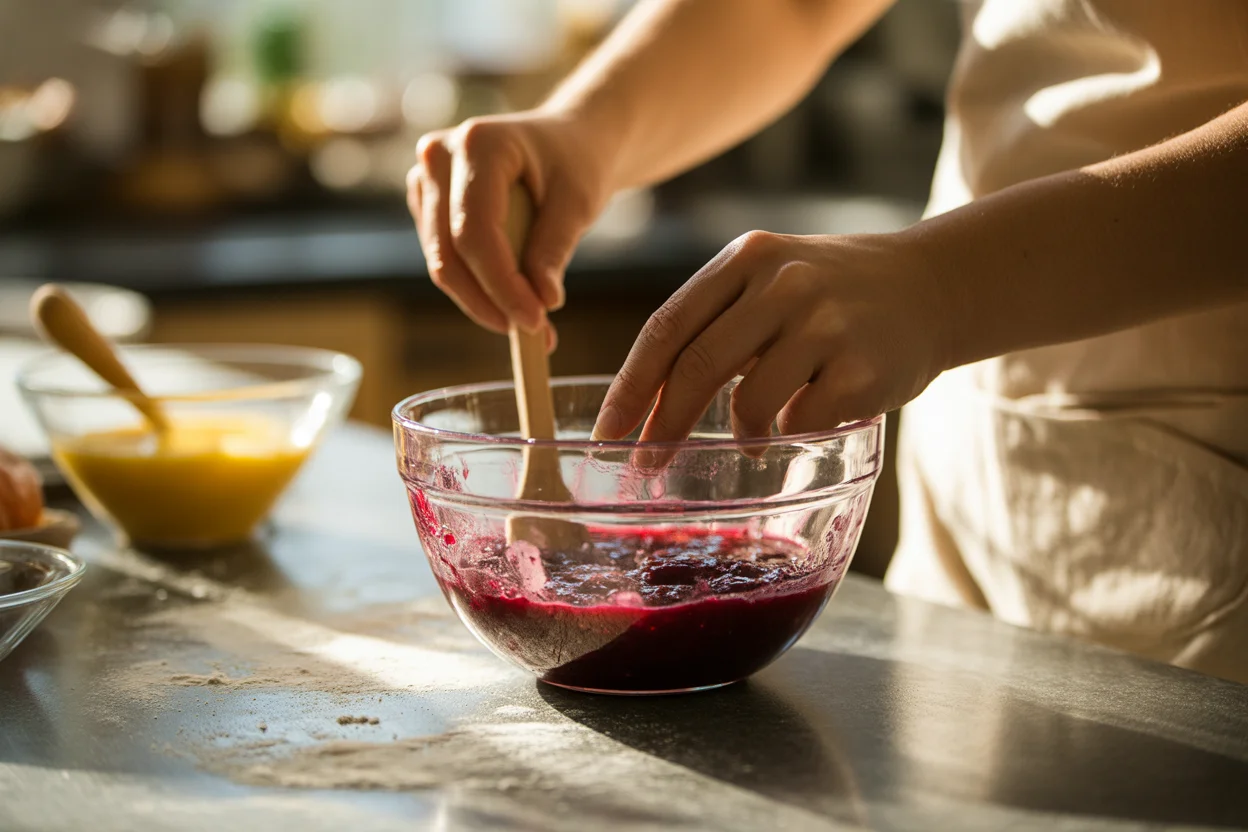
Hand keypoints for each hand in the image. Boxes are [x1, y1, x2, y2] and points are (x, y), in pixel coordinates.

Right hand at [407, 112, 614, 335]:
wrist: (568, 141)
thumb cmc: (576, 163)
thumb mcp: (579, 202)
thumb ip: (555, 248)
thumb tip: (541, 302)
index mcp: (477, 143)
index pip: (475, 231)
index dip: (501, 283)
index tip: (534, 321)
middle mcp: (438, 157)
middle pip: (450, 252)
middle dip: (490, 300)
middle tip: (534, 333)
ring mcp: (425, 181)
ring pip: (444, 263)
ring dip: (485, 301)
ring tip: (534, 324)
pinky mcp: (427, 206)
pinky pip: (448, 261)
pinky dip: (479, 289)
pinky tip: (515, 302)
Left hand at [593, 230, 951, 443]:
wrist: (934, 284)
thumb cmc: (833, 293)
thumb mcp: (771, 278)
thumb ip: (715, 324)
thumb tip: (646, 407)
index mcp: (747, 258)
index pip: (667, 326)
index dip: (631, 385)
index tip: (607, 432)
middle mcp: (784, 283)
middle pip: (697, 366)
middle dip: (664, 425)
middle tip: (647, 465)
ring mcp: (827, 324)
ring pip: (750, 404)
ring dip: (742, 434)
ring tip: (757, 434)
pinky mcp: (864, 368)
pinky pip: (802, 422)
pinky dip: (792, 432)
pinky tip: (807, 420)